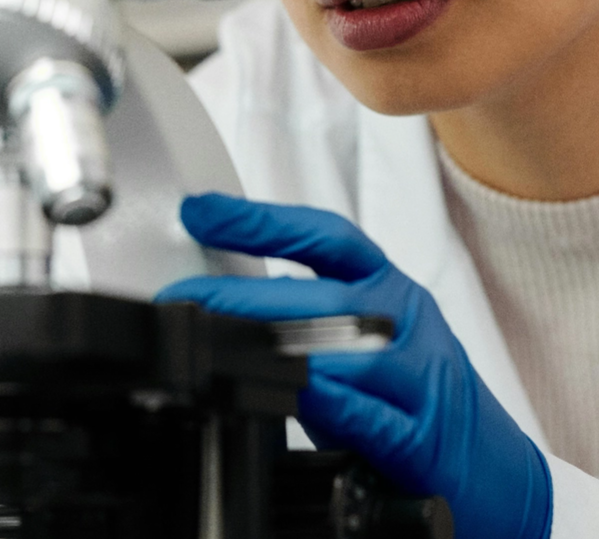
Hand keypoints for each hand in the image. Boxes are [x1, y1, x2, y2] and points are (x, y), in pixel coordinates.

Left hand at [157, 193, 552, 538]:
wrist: (495, 471)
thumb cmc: (409, 394)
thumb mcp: (358, 336)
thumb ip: (304, 313)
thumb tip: (222, 295)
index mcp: (386, 287)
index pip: (325, 236)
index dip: (261, 220)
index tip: (201, 211)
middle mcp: (404, 320)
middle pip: (326, 295)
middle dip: (246, 297)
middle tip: (187, 297)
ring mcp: (419, 378)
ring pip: (350, 350)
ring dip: (280, 347)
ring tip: (221, 342)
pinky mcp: (423, 439)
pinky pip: (373, 415)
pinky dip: (331, 403)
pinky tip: (295, 392)